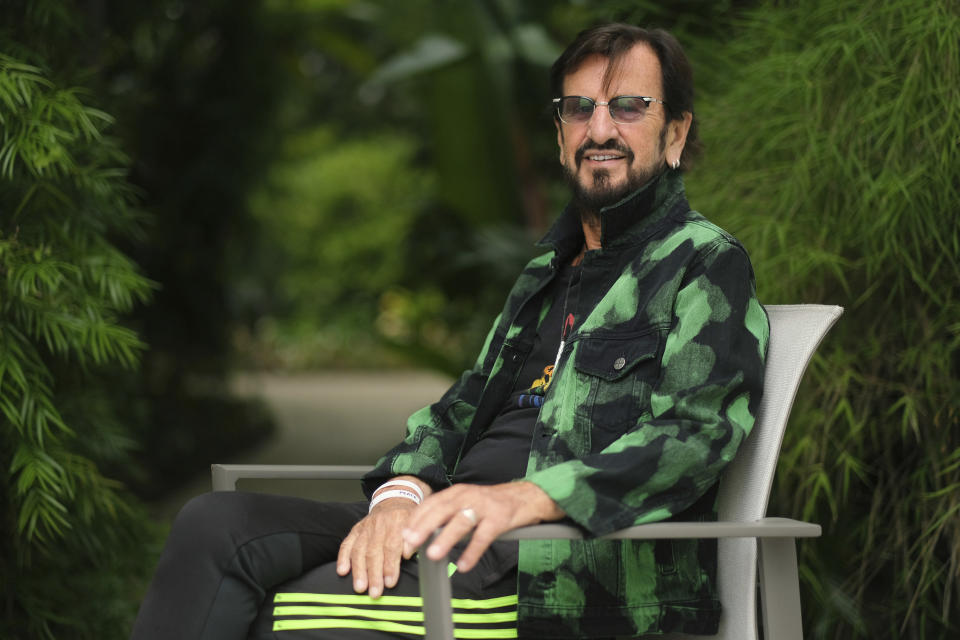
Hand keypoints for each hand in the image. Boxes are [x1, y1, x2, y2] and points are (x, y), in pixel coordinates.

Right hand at [337, 477, 430, 597]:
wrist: (395, 500)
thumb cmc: (408, 518)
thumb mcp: (417, 524)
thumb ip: (413, 539)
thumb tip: (408, 554)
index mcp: (397, 520)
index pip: (392, 546)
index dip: (390, 565)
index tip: (390, 582)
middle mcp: (379, 523)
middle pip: (374, 551)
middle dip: (374, 574)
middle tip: (375, 592)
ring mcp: (366, 526)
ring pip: (359, 550)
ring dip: (359, 571)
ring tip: (360, 587)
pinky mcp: (356, 529)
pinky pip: (347, 544)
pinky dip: (343, 558)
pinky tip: (342, 571)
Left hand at [401, 482, 563, 572]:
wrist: (526, 497)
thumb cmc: (491, 503)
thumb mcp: (466, 503)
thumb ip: (447, 515)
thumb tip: (422, 534)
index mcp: (456, 492)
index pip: (430, 505)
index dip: (416, 521)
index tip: (404, 538)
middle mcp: (467, 496)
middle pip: (441, 510)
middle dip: (423, 528)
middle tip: (410, 544)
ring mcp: (484, 507)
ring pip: (461, 522)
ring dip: (445, 539)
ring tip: (433, 555)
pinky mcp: (499, 519)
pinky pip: (483, 537)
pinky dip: (472, 551)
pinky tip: (464, 564)